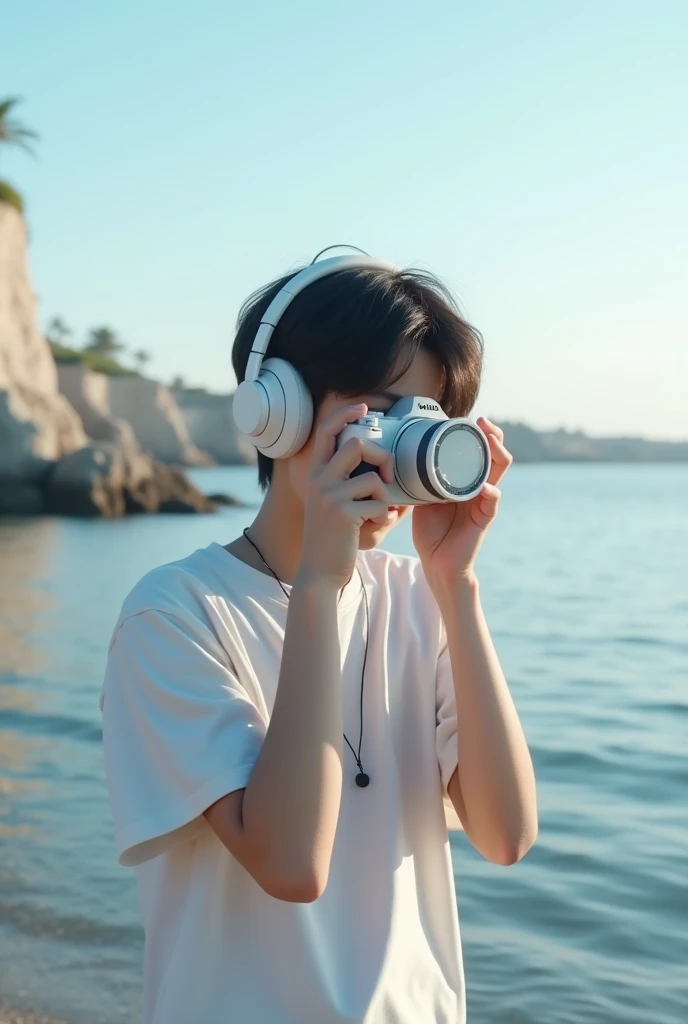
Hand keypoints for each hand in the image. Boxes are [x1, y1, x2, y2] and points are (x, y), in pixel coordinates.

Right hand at [297, 404, 394, 588]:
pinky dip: (383, 517)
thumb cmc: (334, 538)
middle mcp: (319, 480)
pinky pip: (378, 505)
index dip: (344, 414)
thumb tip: (392, 473)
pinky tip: (376, 526)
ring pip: (372, 478)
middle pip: (357, 444)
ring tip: (380, 511)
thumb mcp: (336, 506)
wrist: (319, 572)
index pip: (326, 431)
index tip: (362, 407)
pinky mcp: (343, 513)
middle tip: (389, 477)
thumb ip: (356, 486)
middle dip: (382, 457)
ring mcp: (330, 496)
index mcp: (317, 474)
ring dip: (384, 496)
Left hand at [412, 417, 512, 589]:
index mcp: (466, 480)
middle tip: (483, 423)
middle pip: (495, 455)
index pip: (479, 450)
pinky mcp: (483, 520)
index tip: (470, 418)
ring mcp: (484, 502)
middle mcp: (479, 487)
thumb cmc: (431, 529)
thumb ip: (419, 478)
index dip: (479, 433)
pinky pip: (492, 503)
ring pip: (499, 472)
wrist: (437, 562)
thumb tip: (400, 454)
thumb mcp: (422, 497)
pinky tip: (486, 487)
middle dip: (493, 436)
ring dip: (497, 454)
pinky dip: (491, 493)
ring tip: (491, 442)